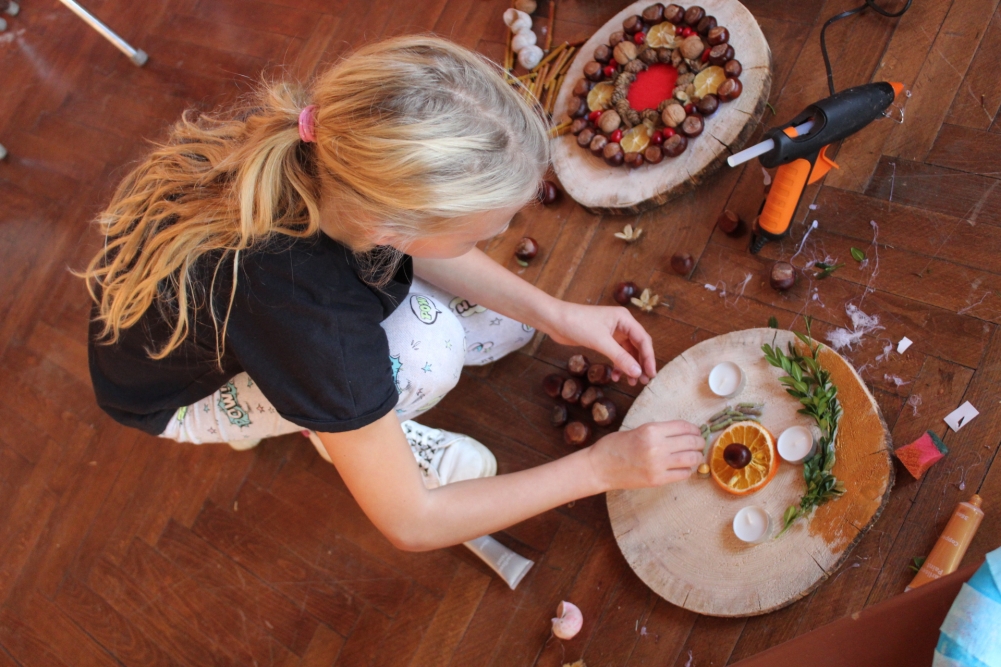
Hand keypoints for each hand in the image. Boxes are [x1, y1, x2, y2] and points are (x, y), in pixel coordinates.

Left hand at [547, 302, 655, 384]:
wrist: (555, 320)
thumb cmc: (577, 324)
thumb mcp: (600, 342)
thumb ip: (620, 357)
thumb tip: (637, 372)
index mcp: (625, 319)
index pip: (643, 340)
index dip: (649, 358)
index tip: (650, 374)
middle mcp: (622, 324)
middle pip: (638, 346)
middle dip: (641, 363)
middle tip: (643, 381)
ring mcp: (612, 332)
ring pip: (628, 351)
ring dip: (630, 366)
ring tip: (631, 382)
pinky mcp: (603, 339)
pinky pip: (616, 353)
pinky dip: (618, 364)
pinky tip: (616, 376)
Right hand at [587, 421, 704, 490]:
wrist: (599, 467)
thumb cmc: (614, 446)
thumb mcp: (637, 430)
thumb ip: (659, 432)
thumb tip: (683, 433)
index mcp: (651, 430)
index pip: (684, 427)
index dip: (694, 428)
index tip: (696, 431)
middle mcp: (657, 446)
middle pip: (691, 442)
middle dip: (699, 442)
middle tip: (699, 443)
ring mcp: (658, 465)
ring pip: (691, 459)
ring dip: (696, 456)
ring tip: (694, 455)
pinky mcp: (657, 480)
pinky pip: (683, 474)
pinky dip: (687, 470)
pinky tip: (683, 467)